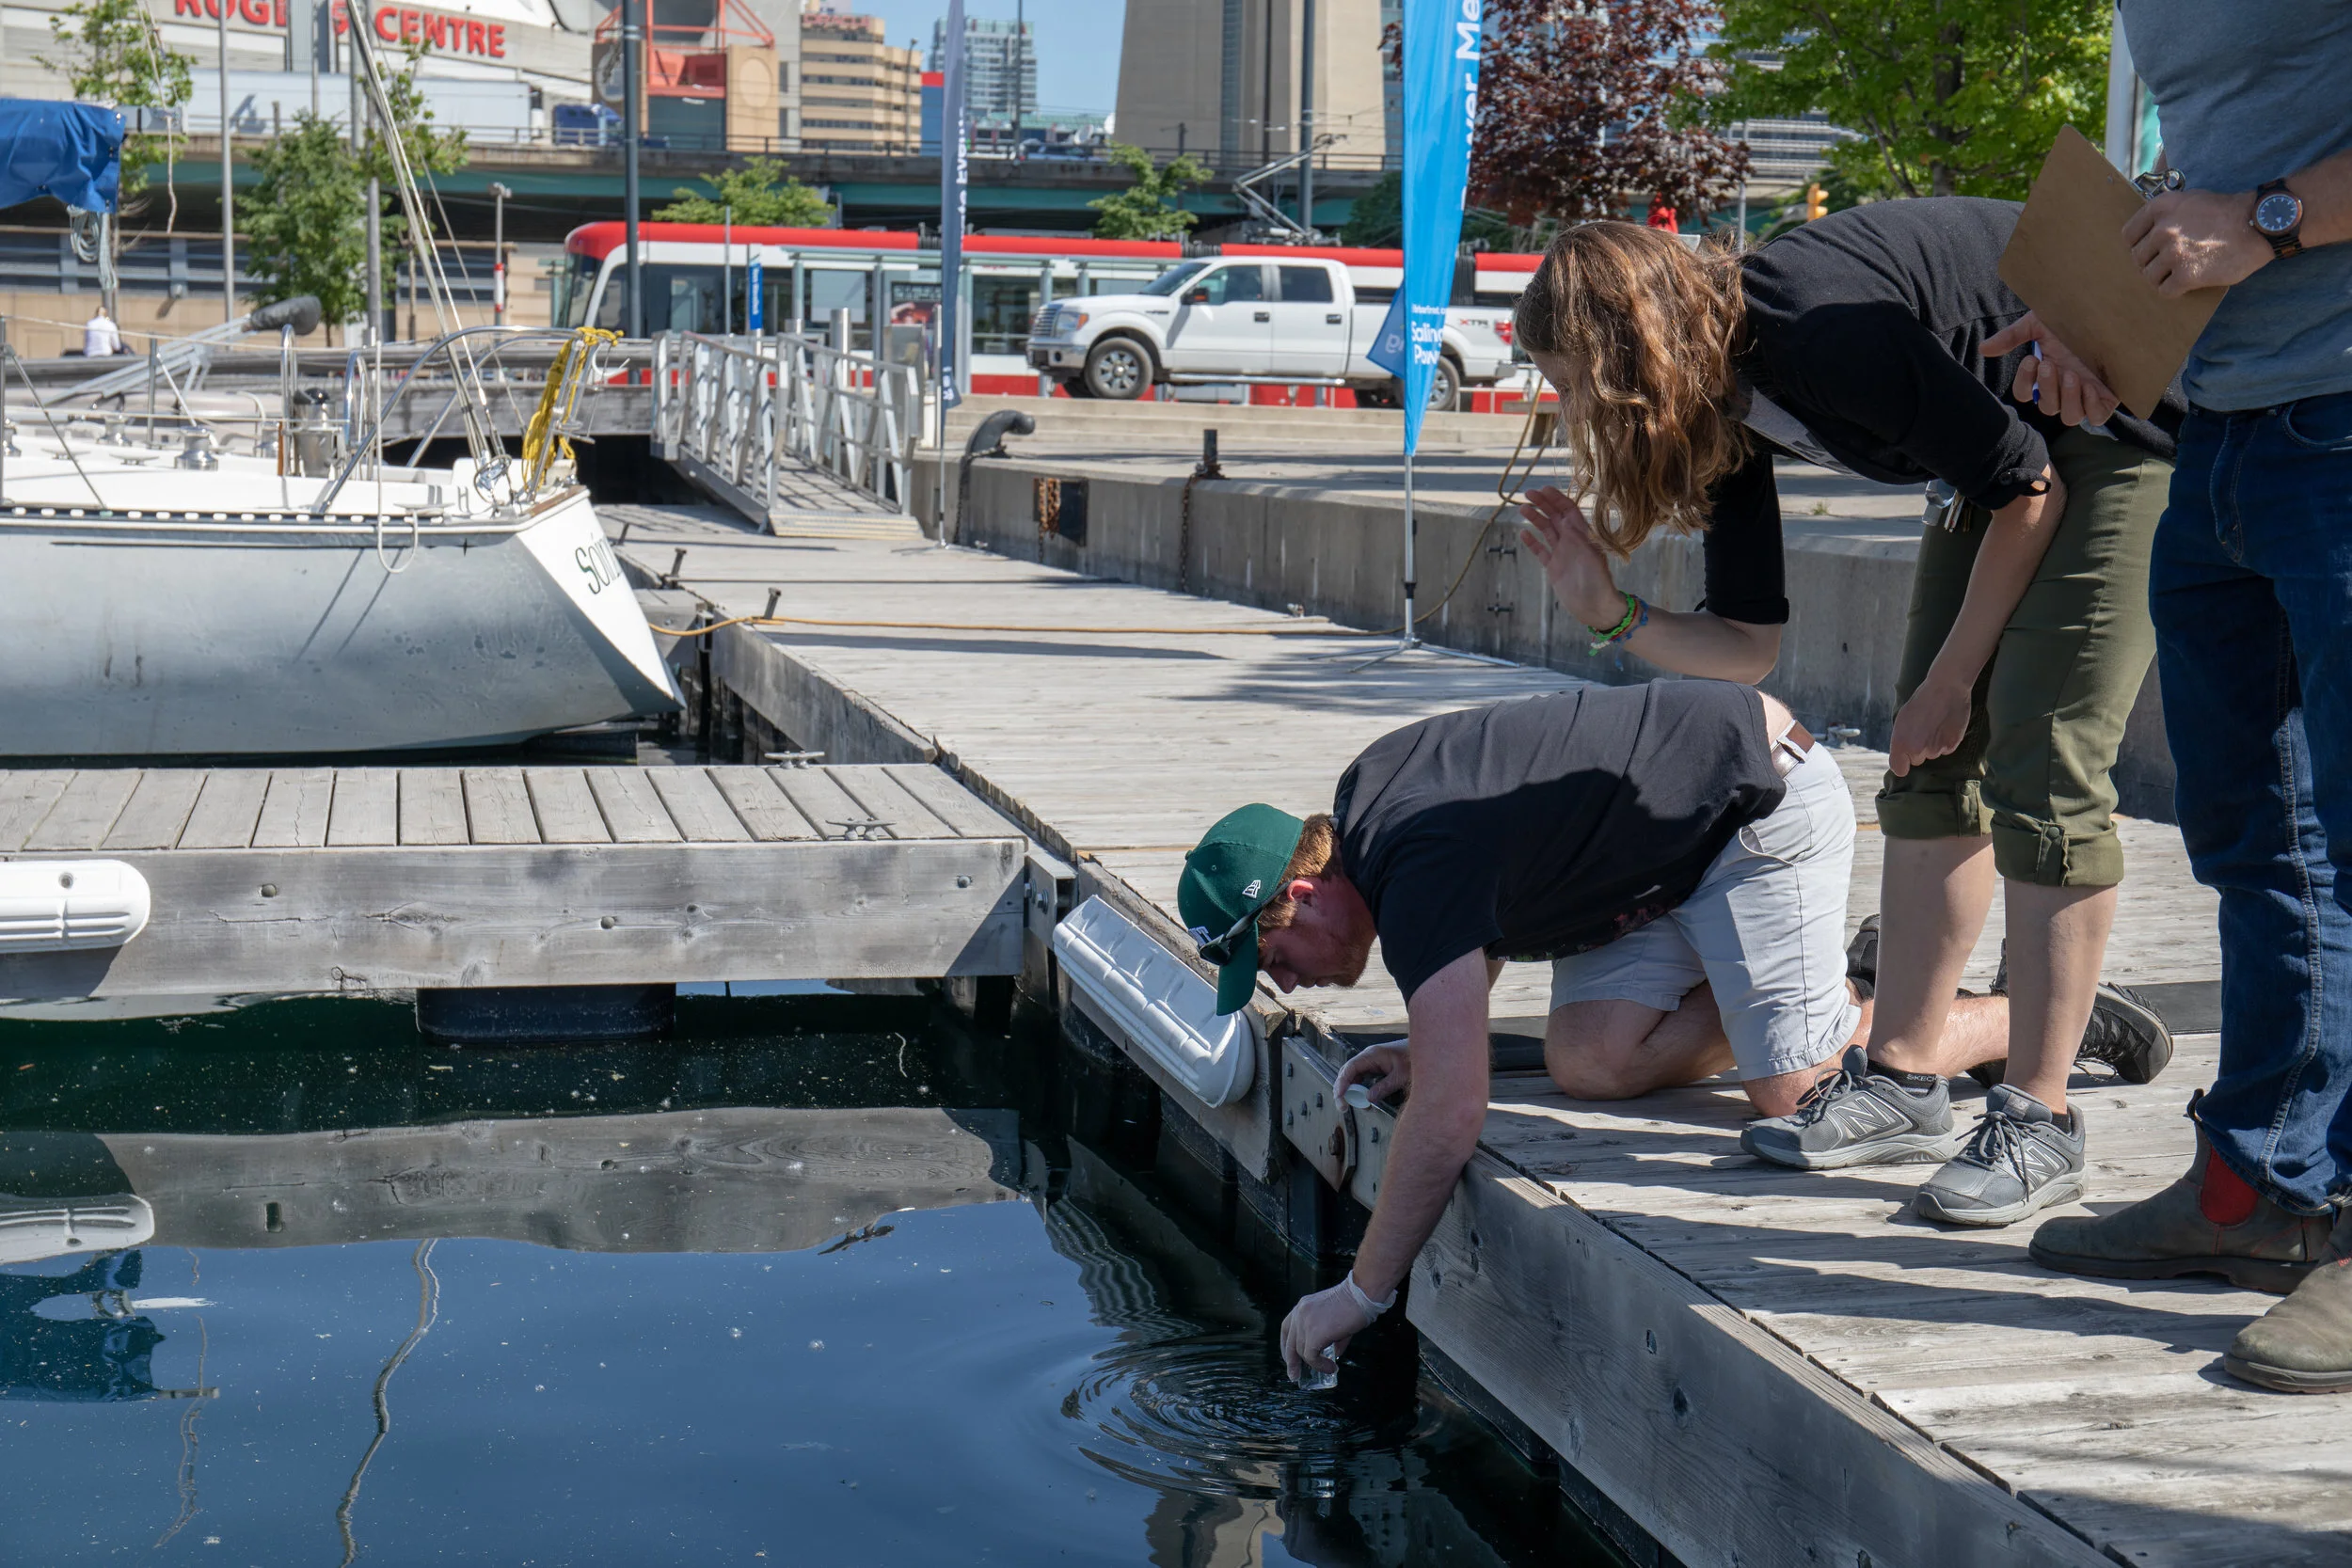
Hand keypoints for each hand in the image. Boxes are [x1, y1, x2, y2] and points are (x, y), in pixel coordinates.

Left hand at [1280, 1274, 1379, 1383]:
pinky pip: (1312, 1357)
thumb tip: (1333, 1355)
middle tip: (1295, 1375)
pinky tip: (1331, 1368)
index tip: (1290, 1358)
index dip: (1286, 1345)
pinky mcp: (1314, 1334)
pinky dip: (1320, 1366)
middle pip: (1290, 1342)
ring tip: (1329, 1369)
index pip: (1286, 1328)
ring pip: (1302, 1352)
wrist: (1361, 1296)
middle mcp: (1299, 1313)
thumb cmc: (1354, 1304)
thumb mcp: (1335, 1319)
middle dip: (1291, 1362)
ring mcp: (1305, 1323)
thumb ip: (1330, 1337)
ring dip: (1315, 1365)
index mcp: (1302, 1307)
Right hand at [1336, 1040, 1410, 1103]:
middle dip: (1342, 1090)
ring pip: (1354, 1076)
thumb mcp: (1401, 1075)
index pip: (1350, 1068)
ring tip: (1352, 1106)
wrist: (1424, 1048)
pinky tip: (1363, 1100)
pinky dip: (1359, 1089)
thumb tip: (1368, 1099)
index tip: (1340, 1097)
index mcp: (1371, 1055)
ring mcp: (1371, 1062)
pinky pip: (1362, 1078)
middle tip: (1343, 1107)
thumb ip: (1384, 1087)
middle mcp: (1368, 1057)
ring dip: (1351, 1091)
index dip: (1342, 1083)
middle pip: (1348, 1073)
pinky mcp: (1376, 1067)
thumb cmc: (1414, 1058)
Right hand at [1518, 487, 1627, 629]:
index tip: (1543, 489)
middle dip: (1543, 503)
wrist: (1595, 607)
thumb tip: (1567, 518)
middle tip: (1527, 493)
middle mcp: (1572, 541)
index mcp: (1584, 535)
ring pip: (1547, 531)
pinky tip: (1522, 533)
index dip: (1557, 498)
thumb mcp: (1592, 556)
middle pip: (1556, 516)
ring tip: (1522, 508)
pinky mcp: (1554, 568)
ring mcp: (1562, 554)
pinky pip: (1541, 551)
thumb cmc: (1598, 582)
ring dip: (1535, 518)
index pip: (1569, 510)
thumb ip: (1579, 537)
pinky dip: (1532, 542)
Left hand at [1888, 675, 1972, 776]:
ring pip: (1932, 754)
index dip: (1902, 764)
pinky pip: (1946, 749)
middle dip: (1918, 750)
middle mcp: (1918, 750)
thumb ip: (1901, 740)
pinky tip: (1946, 726)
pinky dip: (1946, 741)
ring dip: (1933, 744)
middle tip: (1923, 730)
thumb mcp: (1902, 720)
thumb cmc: (1920, 701)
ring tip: (1935, 725)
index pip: (1899, 769)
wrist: (1946, 688)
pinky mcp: (1952, 745)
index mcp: (1901, 744)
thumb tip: (1903, 754)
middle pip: (1917, 760)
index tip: (1905, 760)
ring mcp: (1936, 749)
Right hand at [1981, 313, 2119, 425]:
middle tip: (2050, 364)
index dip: (2024, 383)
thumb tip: (1983, 349)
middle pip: (2046, 407)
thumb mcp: (2040, 323)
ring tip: (2072, 376)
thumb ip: (2012, 337)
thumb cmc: (2076, 319)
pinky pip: (2097, 417)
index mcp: (2046, 374)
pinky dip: (2091, 406)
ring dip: (2067, 398)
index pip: (2025, 394)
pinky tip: (2091, 386)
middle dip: (2046, 387)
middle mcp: (2064, 388)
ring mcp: (2086, 395)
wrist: (2112, 313)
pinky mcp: (2108, 398)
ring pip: (2070, 417)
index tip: (2032, 360)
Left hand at [2123, 188, 2270, 295]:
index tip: (2151, 249)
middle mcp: (2163, 230)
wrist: (2258, 225)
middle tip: (2172, 262)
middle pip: (2138, 257)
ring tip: (2182, 272)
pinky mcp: (2185, 275)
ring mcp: (2173, 253)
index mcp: (2161, 207)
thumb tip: (2147, 231)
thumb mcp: (2192, 199)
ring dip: (2163, 278)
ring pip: (2149, 276)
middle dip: (2153, 262)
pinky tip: (2188, 283)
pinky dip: (2174, 290)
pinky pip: (2165, 291)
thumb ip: (2167, 212)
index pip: (2129, 235)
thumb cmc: (2227, 212)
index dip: (2139, 244)